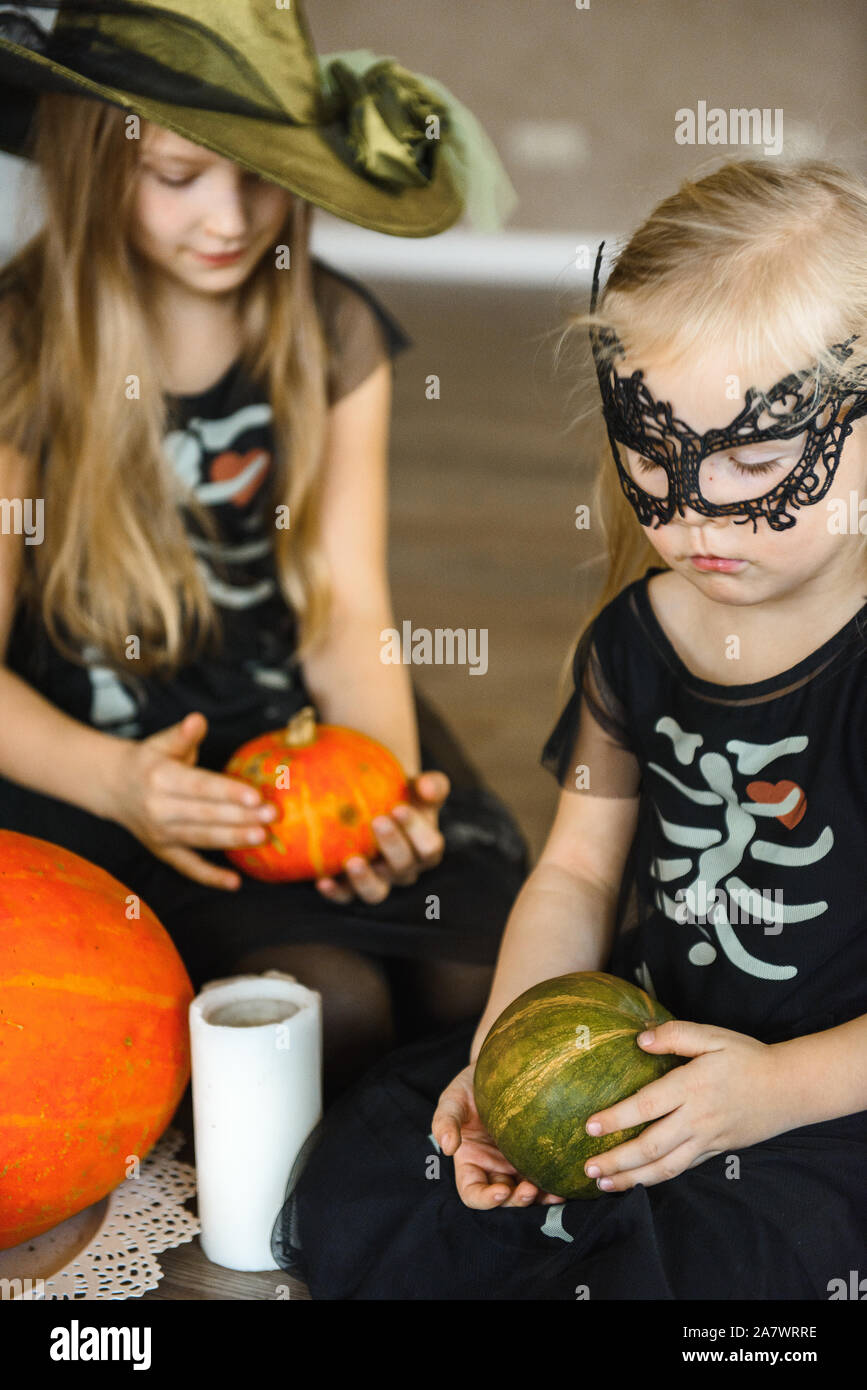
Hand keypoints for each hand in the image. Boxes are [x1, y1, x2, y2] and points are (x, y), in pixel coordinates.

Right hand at [106, 711, 278, 890]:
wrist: (113, 787)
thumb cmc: (149, 761)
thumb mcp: (161, 742)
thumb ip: (182, 734)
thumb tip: (197, 721)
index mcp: (160, 778)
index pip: (200, 787)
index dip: (228, 792)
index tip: (257, 796)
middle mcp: (158, 809)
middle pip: (205, 815)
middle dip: (240, 816)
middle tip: (272, 815)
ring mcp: (160, 834)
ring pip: (201, 839)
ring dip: (233, 840)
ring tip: (262, 836)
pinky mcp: (163, 851)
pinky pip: (188, 868)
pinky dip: (210, 877)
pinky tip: (235, 883)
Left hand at [315, 769, 449, 903]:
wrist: (372, 804)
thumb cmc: (400, 795)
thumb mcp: (418, 787)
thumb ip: (432, 785)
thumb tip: (427, 788)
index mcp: (425, 849)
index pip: (429, 847)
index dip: (417, 831)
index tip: (399, 808)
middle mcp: (404, 871)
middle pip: (404, 867)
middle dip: (392, 845)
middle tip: (378, 821)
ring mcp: (378, 882)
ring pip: (376, 892)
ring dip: (365, 879)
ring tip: (354, 861)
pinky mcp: (351, 889)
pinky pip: (344, 896)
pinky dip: (335, 892)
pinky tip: (323, 881)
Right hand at [432, 1062, 565, 1209]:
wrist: (499, 1069)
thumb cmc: (469, 1087)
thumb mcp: (452, 1100)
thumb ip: (445, 1121)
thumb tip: (447, 1148)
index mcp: (470, 1162)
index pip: (472, 1193)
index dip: (485, 1200)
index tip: (500, 1192)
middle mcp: (493, 1169)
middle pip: (504, 1199)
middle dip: (516, 1200)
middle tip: (530, 1190)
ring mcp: (516, 1164)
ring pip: (527, 1193)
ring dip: (538, 1199)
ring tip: (552, 1193)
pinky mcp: (536, 1156)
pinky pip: (545, 1177)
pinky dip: (553, 1185)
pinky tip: (563, 1185)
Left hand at [581, 1018, 785, 1193]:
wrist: (790, 1088)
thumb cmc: (747, 1057)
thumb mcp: (713, 1036)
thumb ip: (676, 1034)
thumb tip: (640, 1039)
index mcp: (691, 1087)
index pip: (647, 1106)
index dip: (616, 1119)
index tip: (589, 1128)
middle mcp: (697, 1118)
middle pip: (651, 1146)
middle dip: (617, 1160)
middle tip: (588, 1168)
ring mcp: (707, 1139)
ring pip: (666, 1167)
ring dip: (633, 1179)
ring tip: (605, 1184)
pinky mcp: (715, 1151)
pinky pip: (683, 1168)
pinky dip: (658, 1179)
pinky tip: (639, 1181)